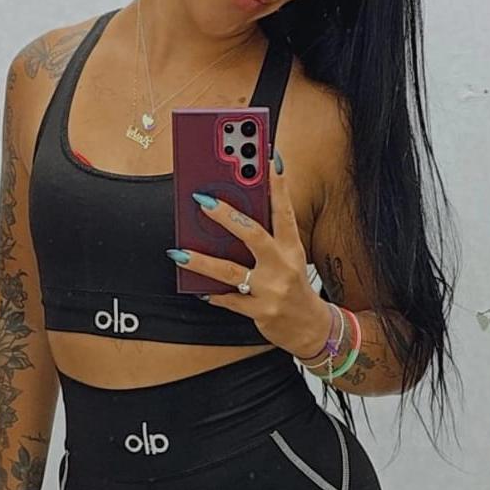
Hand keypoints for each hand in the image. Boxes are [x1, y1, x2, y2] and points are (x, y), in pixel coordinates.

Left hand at [169, 153, 331, 356]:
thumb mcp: (290, 258)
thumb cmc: (294, 287)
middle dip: (226, 216)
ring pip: (230, 271)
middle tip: (201, 200)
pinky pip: (228, 301)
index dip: (278, 186)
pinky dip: (212, 294)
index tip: (269, 159)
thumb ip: (268, 238)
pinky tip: (197, 288)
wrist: (312, 329)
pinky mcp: (260, 312)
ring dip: (201, 261)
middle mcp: (283, 266)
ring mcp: (271, 291)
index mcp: (292, 248)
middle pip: (253, 235)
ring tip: (178, 252)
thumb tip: (232, 216)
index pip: (284, 211)